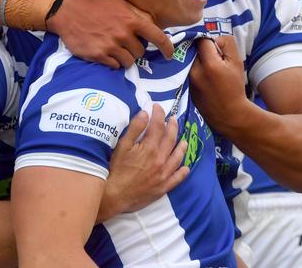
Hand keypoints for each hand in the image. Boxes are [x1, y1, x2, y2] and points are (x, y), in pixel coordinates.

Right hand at [47, 0, 173, 67]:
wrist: (69, 12)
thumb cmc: (97, 6)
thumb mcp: (121, 4)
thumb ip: (138, 15)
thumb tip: (154, 26)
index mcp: (131, 20)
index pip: (157, 37)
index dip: (167, 48)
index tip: (169, 55)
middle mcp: (123, 34)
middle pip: (140, 52)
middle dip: (135, 49)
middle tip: (124, 42)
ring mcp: (110, 46)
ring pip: (128, 62)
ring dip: (125, 58)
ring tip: (115, 49)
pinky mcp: (98, 55)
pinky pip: (115, 66)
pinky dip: (113, 62)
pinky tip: (106, 52)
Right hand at [98, 104, 188, 221]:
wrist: (115, 195)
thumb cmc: (116, 169)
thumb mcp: (122, 146)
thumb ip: (135, 128)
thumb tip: (145, 113)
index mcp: (150, 148)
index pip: (158, 126)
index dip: (158, 114)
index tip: (157, 106)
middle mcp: (160, 160)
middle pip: (170, 139)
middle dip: (172, 126)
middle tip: (173, 118)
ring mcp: (163, 174)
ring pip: (177, 157)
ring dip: (181, 147)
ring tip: (183, 140)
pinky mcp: (163, 187)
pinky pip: (177, 178)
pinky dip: (183, 172)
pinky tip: (185, 168)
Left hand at [190, 36, 248, 134]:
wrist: (229, 114)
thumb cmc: (235, 87)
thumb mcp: (236, 63)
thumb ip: (227, 44)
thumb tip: (214, 38)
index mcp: (209, 64)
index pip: (202, 41)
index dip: (210, 42)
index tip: (216, 49)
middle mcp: (194, 71)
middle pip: (193, 50)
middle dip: (202, 51)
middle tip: (213, 60)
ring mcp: (188, 80)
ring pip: (189, 60)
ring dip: (197, 61)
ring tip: (209, 71)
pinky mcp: (185, 86)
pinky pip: (187, 71)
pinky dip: (194, 71)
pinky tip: (205, 79)